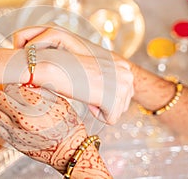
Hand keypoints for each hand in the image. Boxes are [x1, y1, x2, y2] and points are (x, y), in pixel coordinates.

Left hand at [0, 84, 110, 177]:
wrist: (69, 149)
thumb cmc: (67, 124)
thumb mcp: (59, 100)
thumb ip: (40, 90)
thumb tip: (26, 83)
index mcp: (34, 104)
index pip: (9, 87)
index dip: (13, 86)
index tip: (18, 89)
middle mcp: (22, 117)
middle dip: (3, 94)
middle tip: (11, 97)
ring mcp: (16, 131)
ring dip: (0, 108)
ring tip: (11, 109)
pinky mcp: (14, 142)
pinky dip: (2, 122)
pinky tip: (13, 122)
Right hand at [13, 26, 133, 123]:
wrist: (59, 67)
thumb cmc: (72, 67)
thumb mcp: (97, 69)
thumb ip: (109, 77)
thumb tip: (111, 88)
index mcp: (125, 66)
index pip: (123, 91)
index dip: (105, 92)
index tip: (91, 84)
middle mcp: (128, 75)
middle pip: (122, 103)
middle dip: (104, 101)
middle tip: (88, 89)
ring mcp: (124, 88)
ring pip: (116, 111)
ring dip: (100, 107)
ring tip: (88, 92)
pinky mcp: (115, 101)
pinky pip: (111, 119)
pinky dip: (97, 115)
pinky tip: (88, 100)